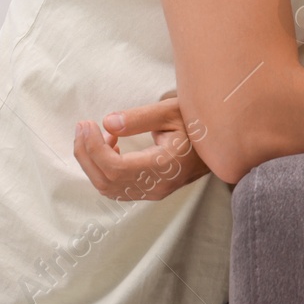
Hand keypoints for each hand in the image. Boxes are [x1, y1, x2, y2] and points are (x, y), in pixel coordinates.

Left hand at [73, 94, 211, 200]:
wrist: (221, 145)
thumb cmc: (198, 125)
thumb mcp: (172, 112)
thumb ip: (140, 118)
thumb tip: (107, 122)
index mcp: (164, 166)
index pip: (115, 168)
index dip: (94, 148)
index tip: (87, 124)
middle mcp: (157, 185)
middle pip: (106, 180)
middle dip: (86, 153)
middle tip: (82, 126)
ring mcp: (154, 192)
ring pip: (108, 187)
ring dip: (92, 162)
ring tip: (93, 134)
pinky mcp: (150, 191)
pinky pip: (117, 188)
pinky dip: (103, 169)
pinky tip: (110, 146)